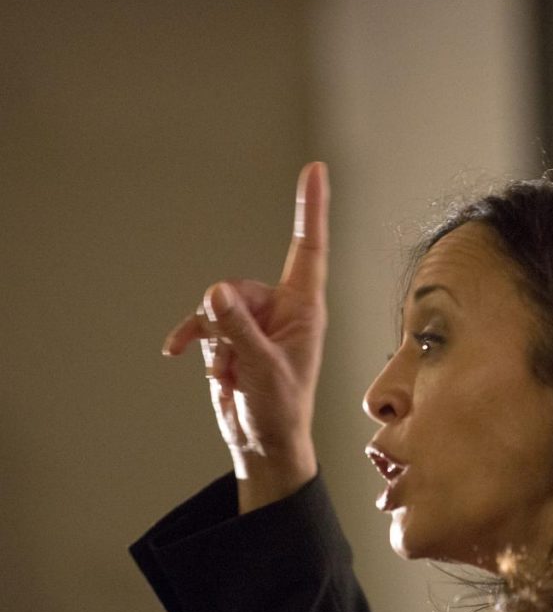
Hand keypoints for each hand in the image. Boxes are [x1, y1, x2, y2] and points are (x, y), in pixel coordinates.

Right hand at [162, 162, 329, 512]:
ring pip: (217, 305)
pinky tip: (177, 349)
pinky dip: (191, 336)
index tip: (315, 170)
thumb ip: (238, 329)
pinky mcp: (230, 336)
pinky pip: (202, 321)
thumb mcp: (263, 369)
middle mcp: (280, 309)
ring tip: (231, 372)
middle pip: (239, 286)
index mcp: (304, 309)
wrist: (261, 441)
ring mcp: (254, 322)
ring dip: (214, 339)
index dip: (311, 209)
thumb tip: (215, 292)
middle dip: (227, 321)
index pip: (308, 248)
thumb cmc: (280, 409)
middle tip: (239, 361)